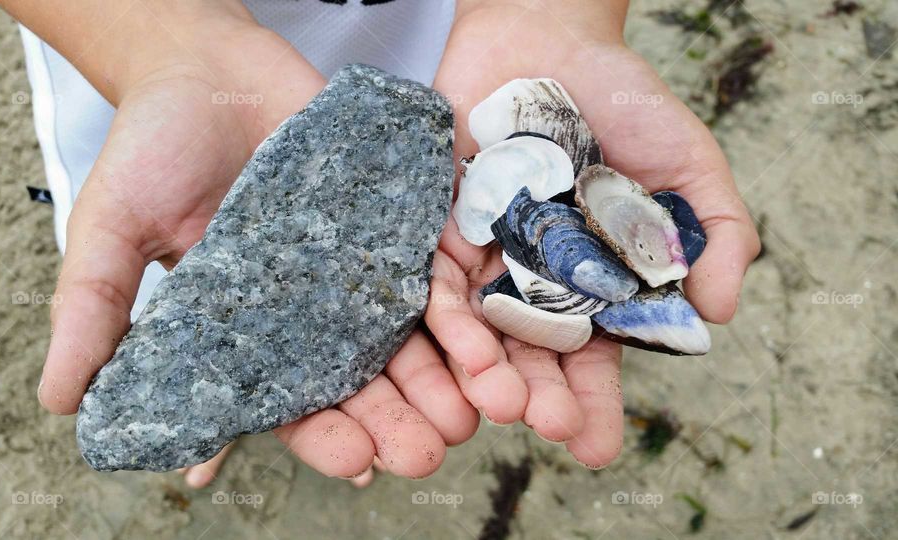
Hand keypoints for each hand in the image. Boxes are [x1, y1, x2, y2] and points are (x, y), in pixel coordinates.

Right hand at [20, 4, 475, 487]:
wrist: (204, 65)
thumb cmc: (151, 147)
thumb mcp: (110, 229)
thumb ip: (93, 308)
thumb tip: (59, 402)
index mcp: (249, 327)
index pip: (291, 399)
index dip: (325, 435)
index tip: (358, 462)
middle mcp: (310, 305)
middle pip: (364, 377)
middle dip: (398, 416)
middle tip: (430, 450)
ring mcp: (354, 260)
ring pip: (408, 331)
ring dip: (443, 373)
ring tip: (473, 409)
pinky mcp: (389, 214)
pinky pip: (431, 259)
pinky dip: (458, 296)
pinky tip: (485, 331)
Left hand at [428, 0, 759, 467]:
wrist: (549, 37)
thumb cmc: (626, 101)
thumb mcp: (689, 163)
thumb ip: (713, 231)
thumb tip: (721, 310)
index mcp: (593, 283)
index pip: (594, 358)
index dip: (594, 403)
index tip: (595, 447)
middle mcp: (535, 281)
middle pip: (531, 353)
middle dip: (536, 393)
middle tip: (543, 425)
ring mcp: (485, 256)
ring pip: (479, 327)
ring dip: (485, 369)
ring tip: (496, 403)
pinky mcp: (439, 225)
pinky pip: (434, 277)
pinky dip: (443, 313)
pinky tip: (454, 350)